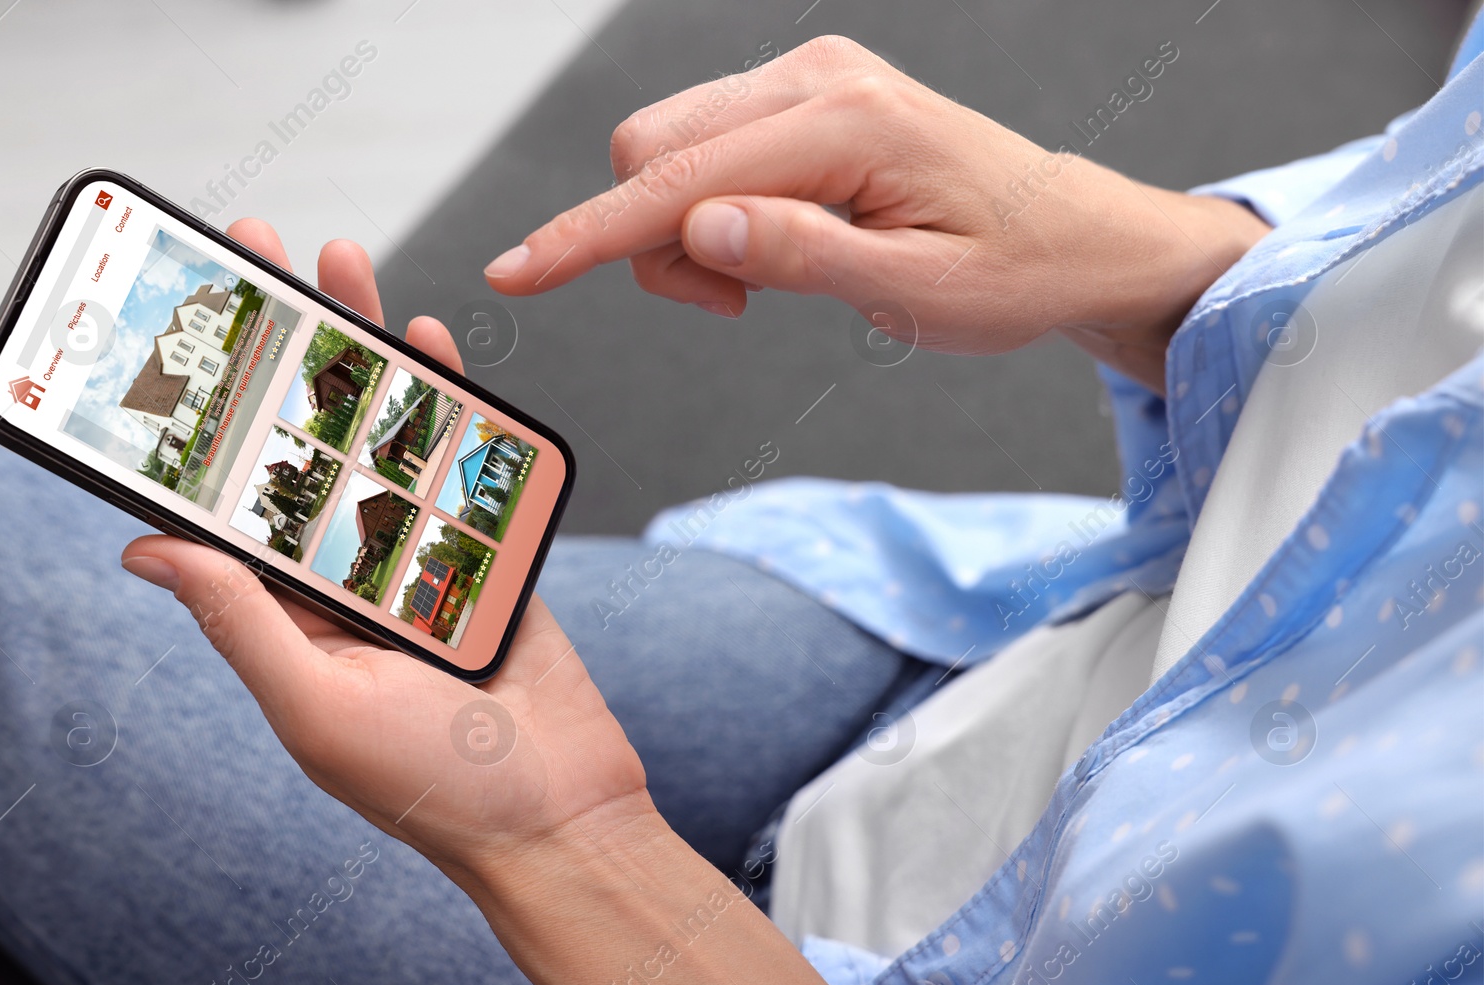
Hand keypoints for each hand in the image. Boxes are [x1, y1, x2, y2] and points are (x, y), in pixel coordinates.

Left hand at [120, 221, 650, 885]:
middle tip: (251, 260)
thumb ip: (244, 621)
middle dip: (278, 349)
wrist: (562, 812)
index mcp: (286, 612)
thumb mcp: (319, 706)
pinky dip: (445, 398)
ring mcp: (418, 553)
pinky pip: (458, 460)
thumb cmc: (436, 786)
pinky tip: (423, 341)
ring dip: (357, 350)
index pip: (226, 498)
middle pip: (302, 441)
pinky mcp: (487, 547)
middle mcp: (343, 573)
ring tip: (333, 265)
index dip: (200, 416)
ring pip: (379, 435)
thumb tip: (147, 549)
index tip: (178, 338)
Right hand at [481, 35, 1268, 390]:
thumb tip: (696, 230)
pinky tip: (772, 242)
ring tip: (767, 278)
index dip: (587, 236)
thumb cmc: (1011, 270)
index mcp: (846, 122)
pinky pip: (706, 149)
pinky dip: (712, 211)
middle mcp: (817, 79)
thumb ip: (801, 257)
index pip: (679, 180)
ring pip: (669, 151)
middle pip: (652, 151)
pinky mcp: (805, 97)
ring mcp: (808, 79)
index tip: (515, 272)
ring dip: (684, 232)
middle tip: (735, 303)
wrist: (1069, 237)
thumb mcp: (915, 295)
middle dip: (655, 243)